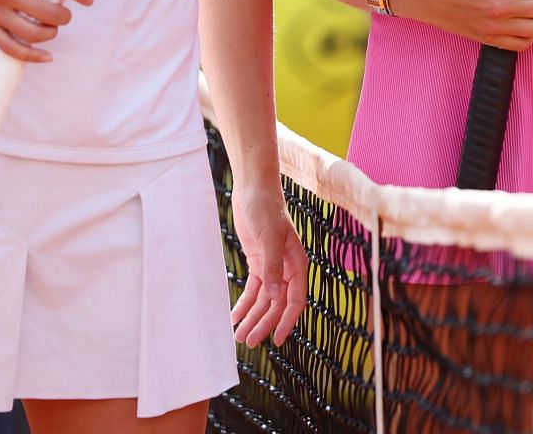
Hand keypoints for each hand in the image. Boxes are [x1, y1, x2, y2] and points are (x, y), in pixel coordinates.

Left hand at [228, 182, 306, 347]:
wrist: (253, 191)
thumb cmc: (266, 210)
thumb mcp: (269, 237)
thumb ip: (273, 266)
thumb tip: (276, 296)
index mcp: (297, 264)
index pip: (295, 300)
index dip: (287, 321)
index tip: (277, 340)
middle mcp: (287, 269)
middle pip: (277, 304)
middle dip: (264, 323)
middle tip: (248, 341)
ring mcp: (272, 267)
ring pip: (264, 300)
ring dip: (253, 317)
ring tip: (239, 335)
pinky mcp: (258, 263)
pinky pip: (253, 290)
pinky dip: (245, 304)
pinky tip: (235, 316)